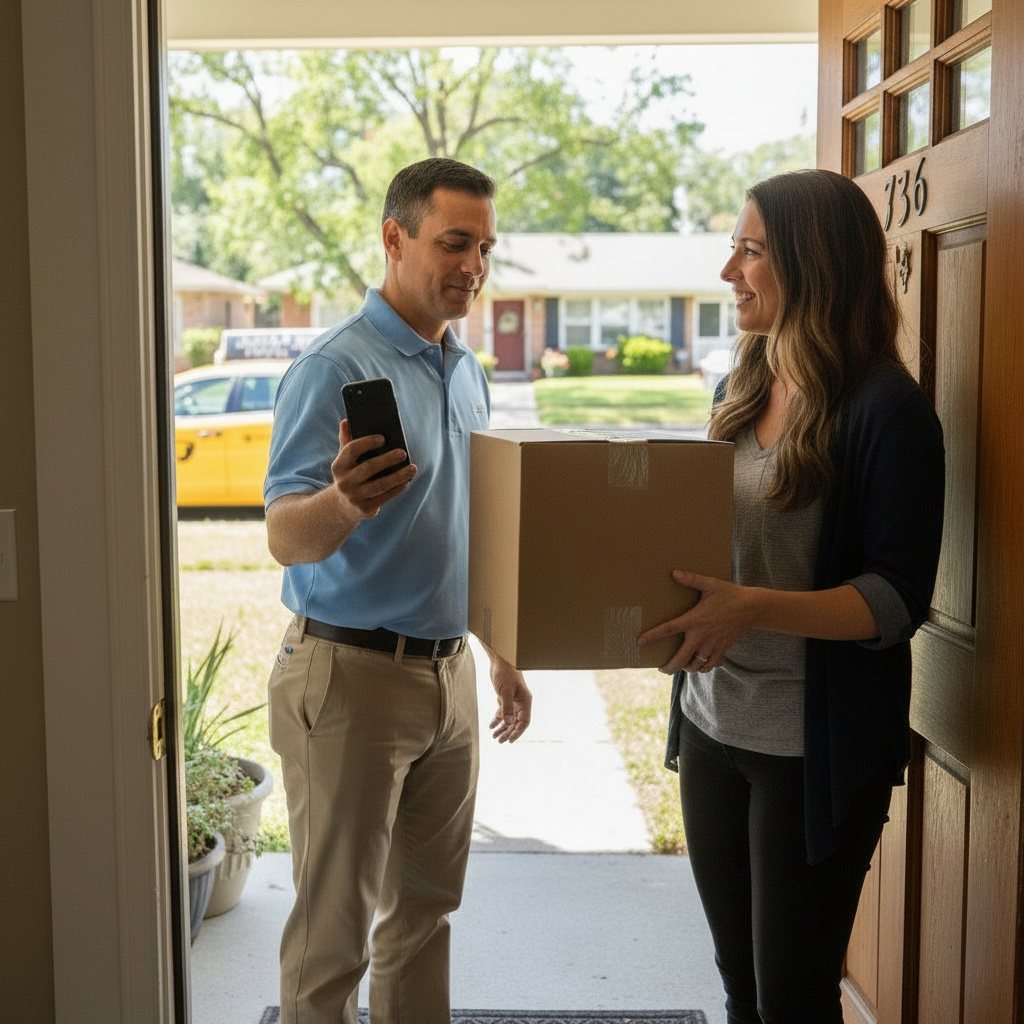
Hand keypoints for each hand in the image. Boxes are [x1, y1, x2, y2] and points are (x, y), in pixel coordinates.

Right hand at [331, 419, 416, 519]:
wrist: (343, 505)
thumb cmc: (350, 475)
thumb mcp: (345, 459)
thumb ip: (347, 440)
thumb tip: (347, 421)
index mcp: (338, 466)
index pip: (351, 450)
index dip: (367, 443)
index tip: (383, 438)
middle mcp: (344, 482)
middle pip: (368, 468)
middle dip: (387, 459)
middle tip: (403, 453)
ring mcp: (354, 496)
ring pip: (380, 485)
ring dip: (398, 476)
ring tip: (412, 468)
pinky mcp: (364, 508)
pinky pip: (384, 497)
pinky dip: (397, 489)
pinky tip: (407, 482)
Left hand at [486, 652, 531, 743]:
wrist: (500, 661)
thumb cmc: (505, 674)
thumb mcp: (505, 691)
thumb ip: (507, 708)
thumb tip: (509, 723)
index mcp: (525, 701)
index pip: (524, 722)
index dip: (517, 732)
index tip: (509, 740)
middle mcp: (521, 703)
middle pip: (516, 722)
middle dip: (508, 732)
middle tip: (499, 741)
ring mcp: (513, 701)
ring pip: (509, 719)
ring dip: (502, 728)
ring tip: (494, 736)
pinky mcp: (505, 698)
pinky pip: (502, 712)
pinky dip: (497, 719)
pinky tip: (491, 726)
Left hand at [637, 570, 756, 675]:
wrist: (754, 608)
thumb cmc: (731, 594)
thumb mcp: (710, 584)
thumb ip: (691, 579)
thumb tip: (674, 573)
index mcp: (694, 620)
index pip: (668, 629)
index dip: (652, 636)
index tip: (640, 642)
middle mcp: (701, 637)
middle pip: (680, 659)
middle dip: (669, 667)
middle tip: (662, 669)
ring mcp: (712, 646)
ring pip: (695, 666)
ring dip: (686, 667)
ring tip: (681, 665)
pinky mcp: (723, 650)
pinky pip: (710, 665)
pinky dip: (704, 667)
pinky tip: (700, 663)